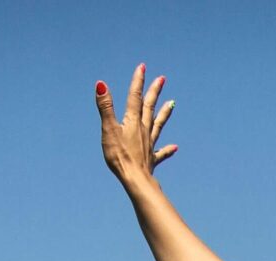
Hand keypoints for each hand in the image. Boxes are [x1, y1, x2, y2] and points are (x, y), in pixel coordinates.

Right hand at [96, 63, 177, 187]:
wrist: (135, 179)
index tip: (143, 67)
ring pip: (158, 124)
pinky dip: (167, 150)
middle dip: (154, 91)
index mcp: (133, 121)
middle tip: (162, 79)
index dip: (138, 81)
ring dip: (164, 113)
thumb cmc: (120, 155)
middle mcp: (143, 130)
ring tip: (172, 103)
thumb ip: (105, 107)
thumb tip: (101, 84)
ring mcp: (149, 144)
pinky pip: (161, 153)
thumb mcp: (108, 129)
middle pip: (149, 107)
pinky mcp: (151, 159)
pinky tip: (175, 148)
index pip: (135, 96)